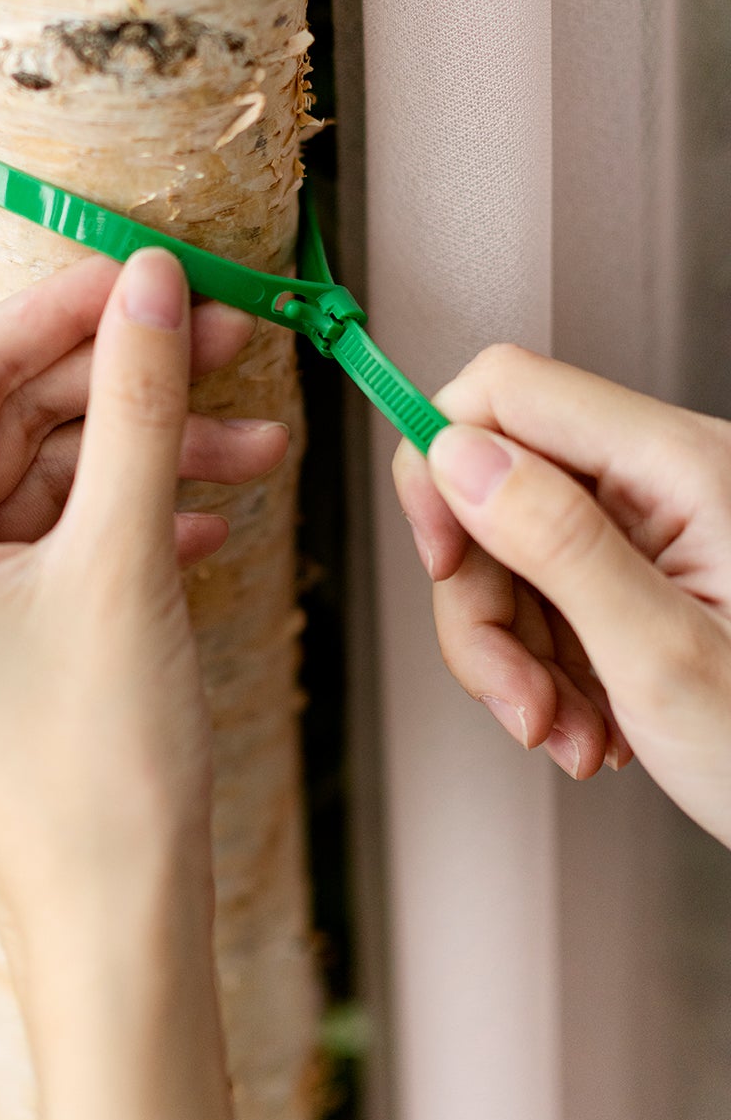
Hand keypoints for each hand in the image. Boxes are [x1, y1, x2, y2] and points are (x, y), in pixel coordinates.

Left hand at [0, 247, 287, 952]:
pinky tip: (222, 510)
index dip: (70, 309)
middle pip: (15, 420)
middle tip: (231, 334)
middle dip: (130, 382)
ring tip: (264, 437)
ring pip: (52, 480)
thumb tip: (155, 281)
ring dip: (155, 452)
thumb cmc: (100, 760)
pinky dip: (141, 517)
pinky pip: (63, 542)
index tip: (160, 272)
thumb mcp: (123, 557)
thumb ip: (138, 405)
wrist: (119, 930)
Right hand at [393, 344, 730, 848]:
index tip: (436, 554)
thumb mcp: (661, 658)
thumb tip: (457, 452)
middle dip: (482, 599)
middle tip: (512, 694)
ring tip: (568, 730)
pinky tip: (593, 723)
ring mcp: (658, 525)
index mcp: (682, 464)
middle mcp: (668, 476)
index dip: (444, 461)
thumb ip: (556, 542)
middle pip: (497, 485)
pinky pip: (548, 594)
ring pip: (511, 550)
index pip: (508, 390)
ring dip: (515, 652)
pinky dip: (547, 665)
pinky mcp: (648, 569)